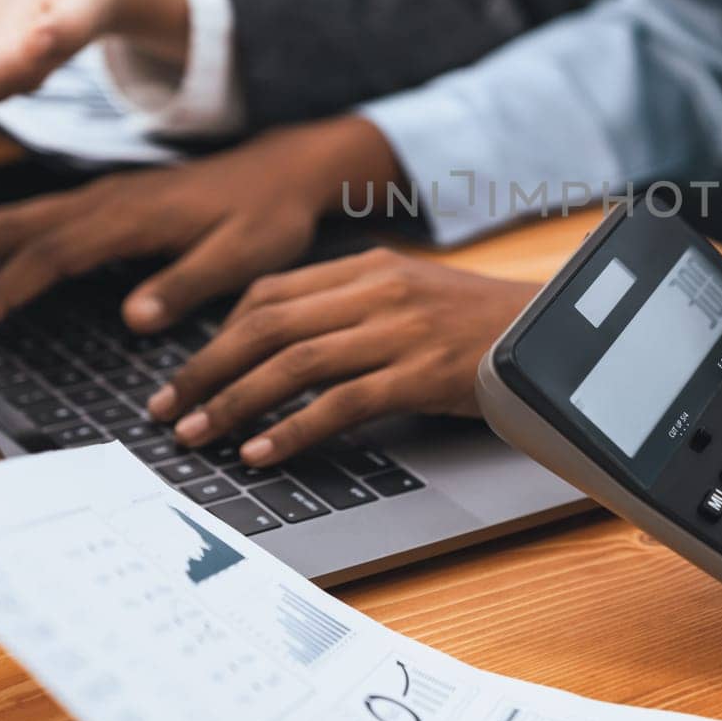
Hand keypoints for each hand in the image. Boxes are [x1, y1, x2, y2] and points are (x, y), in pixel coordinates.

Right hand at [0, 117, 395, 340]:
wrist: (294, 165)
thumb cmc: (273, 214)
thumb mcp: (247, 255)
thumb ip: (190, 283)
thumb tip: (134, 316)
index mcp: (133, 217)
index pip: (52, 256)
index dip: (4, 291)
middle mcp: (108, 201)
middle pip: (15, 230)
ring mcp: (105, 196)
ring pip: (19, 218)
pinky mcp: (111, 198)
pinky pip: (39, 211)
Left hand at [146, 250, 537, 464]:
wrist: (552, 334)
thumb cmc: (479, 324)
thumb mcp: (412, 295)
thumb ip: (353, 307)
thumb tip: (281, 345)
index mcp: (369, 267)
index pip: (270, 293)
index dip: (217, 336)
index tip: (186, 374)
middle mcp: (377, 291)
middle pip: (268, 325)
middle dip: (206, 370)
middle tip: (168, 410)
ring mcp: (400, 330)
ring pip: (294, 362)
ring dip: (236, 402)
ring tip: (200, 435)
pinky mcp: (421, 373)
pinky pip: (341, 403)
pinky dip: (293, 430)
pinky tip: (263, 453)